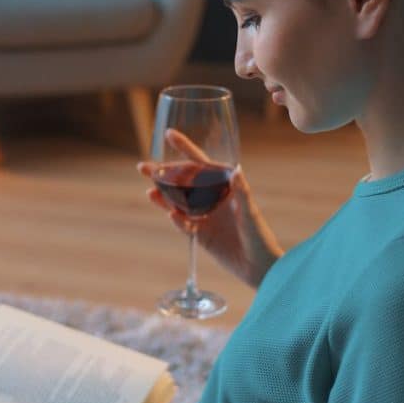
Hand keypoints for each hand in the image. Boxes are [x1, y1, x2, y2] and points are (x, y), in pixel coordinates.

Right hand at [138, 129, 282, 287]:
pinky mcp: (200, 235)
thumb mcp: (251, 214)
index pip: (201, 164)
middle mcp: (212, 199)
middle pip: (183, 182)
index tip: (169, 134)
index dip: (185, 148)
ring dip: (163, 196)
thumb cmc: (260, 237)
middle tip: (143, 167)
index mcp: (225, 187)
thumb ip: (242, 193)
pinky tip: (169, 214)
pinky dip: (176, 219)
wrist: (259, 268)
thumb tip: (236, 170)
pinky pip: (184, 225)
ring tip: (148, 189)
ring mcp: (204, 217)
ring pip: (178, 202)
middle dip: (164, 173)